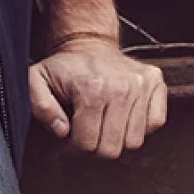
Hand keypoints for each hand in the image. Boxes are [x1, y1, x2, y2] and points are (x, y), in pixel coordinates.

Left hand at [28, 37, 167, 158]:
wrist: (88, 43)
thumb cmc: (63, 67)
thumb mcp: (36, 80)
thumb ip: (40, 107)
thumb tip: (62, 130)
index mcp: (91, 89)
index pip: (88, 142)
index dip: (74, 148)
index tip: (69, 140)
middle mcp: (122, 88)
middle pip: (113, 147)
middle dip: (95, 149)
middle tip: (85, 138)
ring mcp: (142, 86)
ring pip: (135, 141)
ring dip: (117, 141)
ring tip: (102, 128)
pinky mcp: (156, 85)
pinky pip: (155, 124)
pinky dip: (139, 128)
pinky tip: (121, 119)